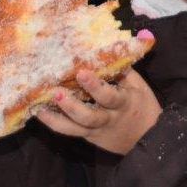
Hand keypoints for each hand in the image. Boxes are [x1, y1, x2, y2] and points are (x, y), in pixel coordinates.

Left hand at [37, 68, 161, 154]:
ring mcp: (96, 131)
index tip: (82, 73)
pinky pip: (70, 131)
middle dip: (71, 106)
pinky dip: (55, 122)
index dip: (95, 86)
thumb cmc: (143, 106)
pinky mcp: (88, 137)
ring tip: (39, 107)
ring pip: (74, 129)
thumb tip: (112, 47)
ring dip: (55, 118)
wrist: (147, 139)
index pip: (108, 96)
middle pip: (88, 117)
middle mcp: (108, 119)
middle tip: (55, 92)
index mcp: (123, 104)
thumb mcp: (139, 86)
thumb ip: (124, 69)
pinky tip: (40, 112)